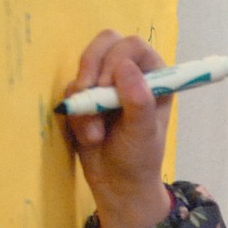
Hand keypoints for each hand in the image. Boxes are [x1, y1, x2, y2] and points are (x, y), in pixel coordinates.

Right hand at [64, 30, 173, 227]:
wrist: (116, 185)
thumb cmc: (139, 158)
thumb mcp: (143, 133)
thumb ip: (139, 101)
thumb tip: (125, 67)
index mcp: (155, 77)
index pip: (134, 46)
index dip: (117, 59)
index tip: (108, 87)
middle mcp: (131, 73)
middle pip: (106, 42)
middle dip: (92, 68)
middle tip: (91, 94)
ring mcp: (107, 83)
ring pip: (85, 65)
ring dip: (85, 98)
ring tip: (95, 133)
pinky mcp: (87, 96)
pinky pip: (72, 89)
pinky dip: (76, 112)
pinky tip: (89, 137)